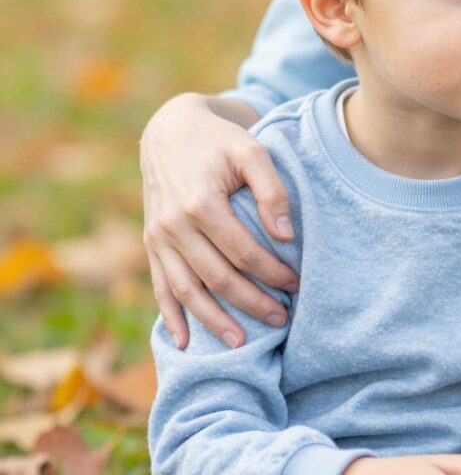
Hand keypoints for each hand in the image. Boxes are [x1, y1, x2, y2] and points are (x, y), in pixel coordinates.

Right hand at [141, 92, 298, 349]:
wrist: (170, 131)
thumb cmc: (220, 141)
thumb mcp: (252, 152)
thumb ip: (272, 191)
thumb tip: (285, 236)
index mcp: (201, 204)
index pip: (243, 252)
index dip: (272, 273)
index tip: (297, 284)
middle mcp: (174, 226)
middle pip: (216, 277)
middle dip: (250, 303)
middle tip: (281, 320)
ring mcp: (158, 237)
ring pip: (186, 290)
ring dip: (213, 320)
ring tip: (240, 344)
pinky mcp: (151, 242)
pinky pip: (160, 286)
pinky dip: (171, 316)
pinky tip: (184, 342)